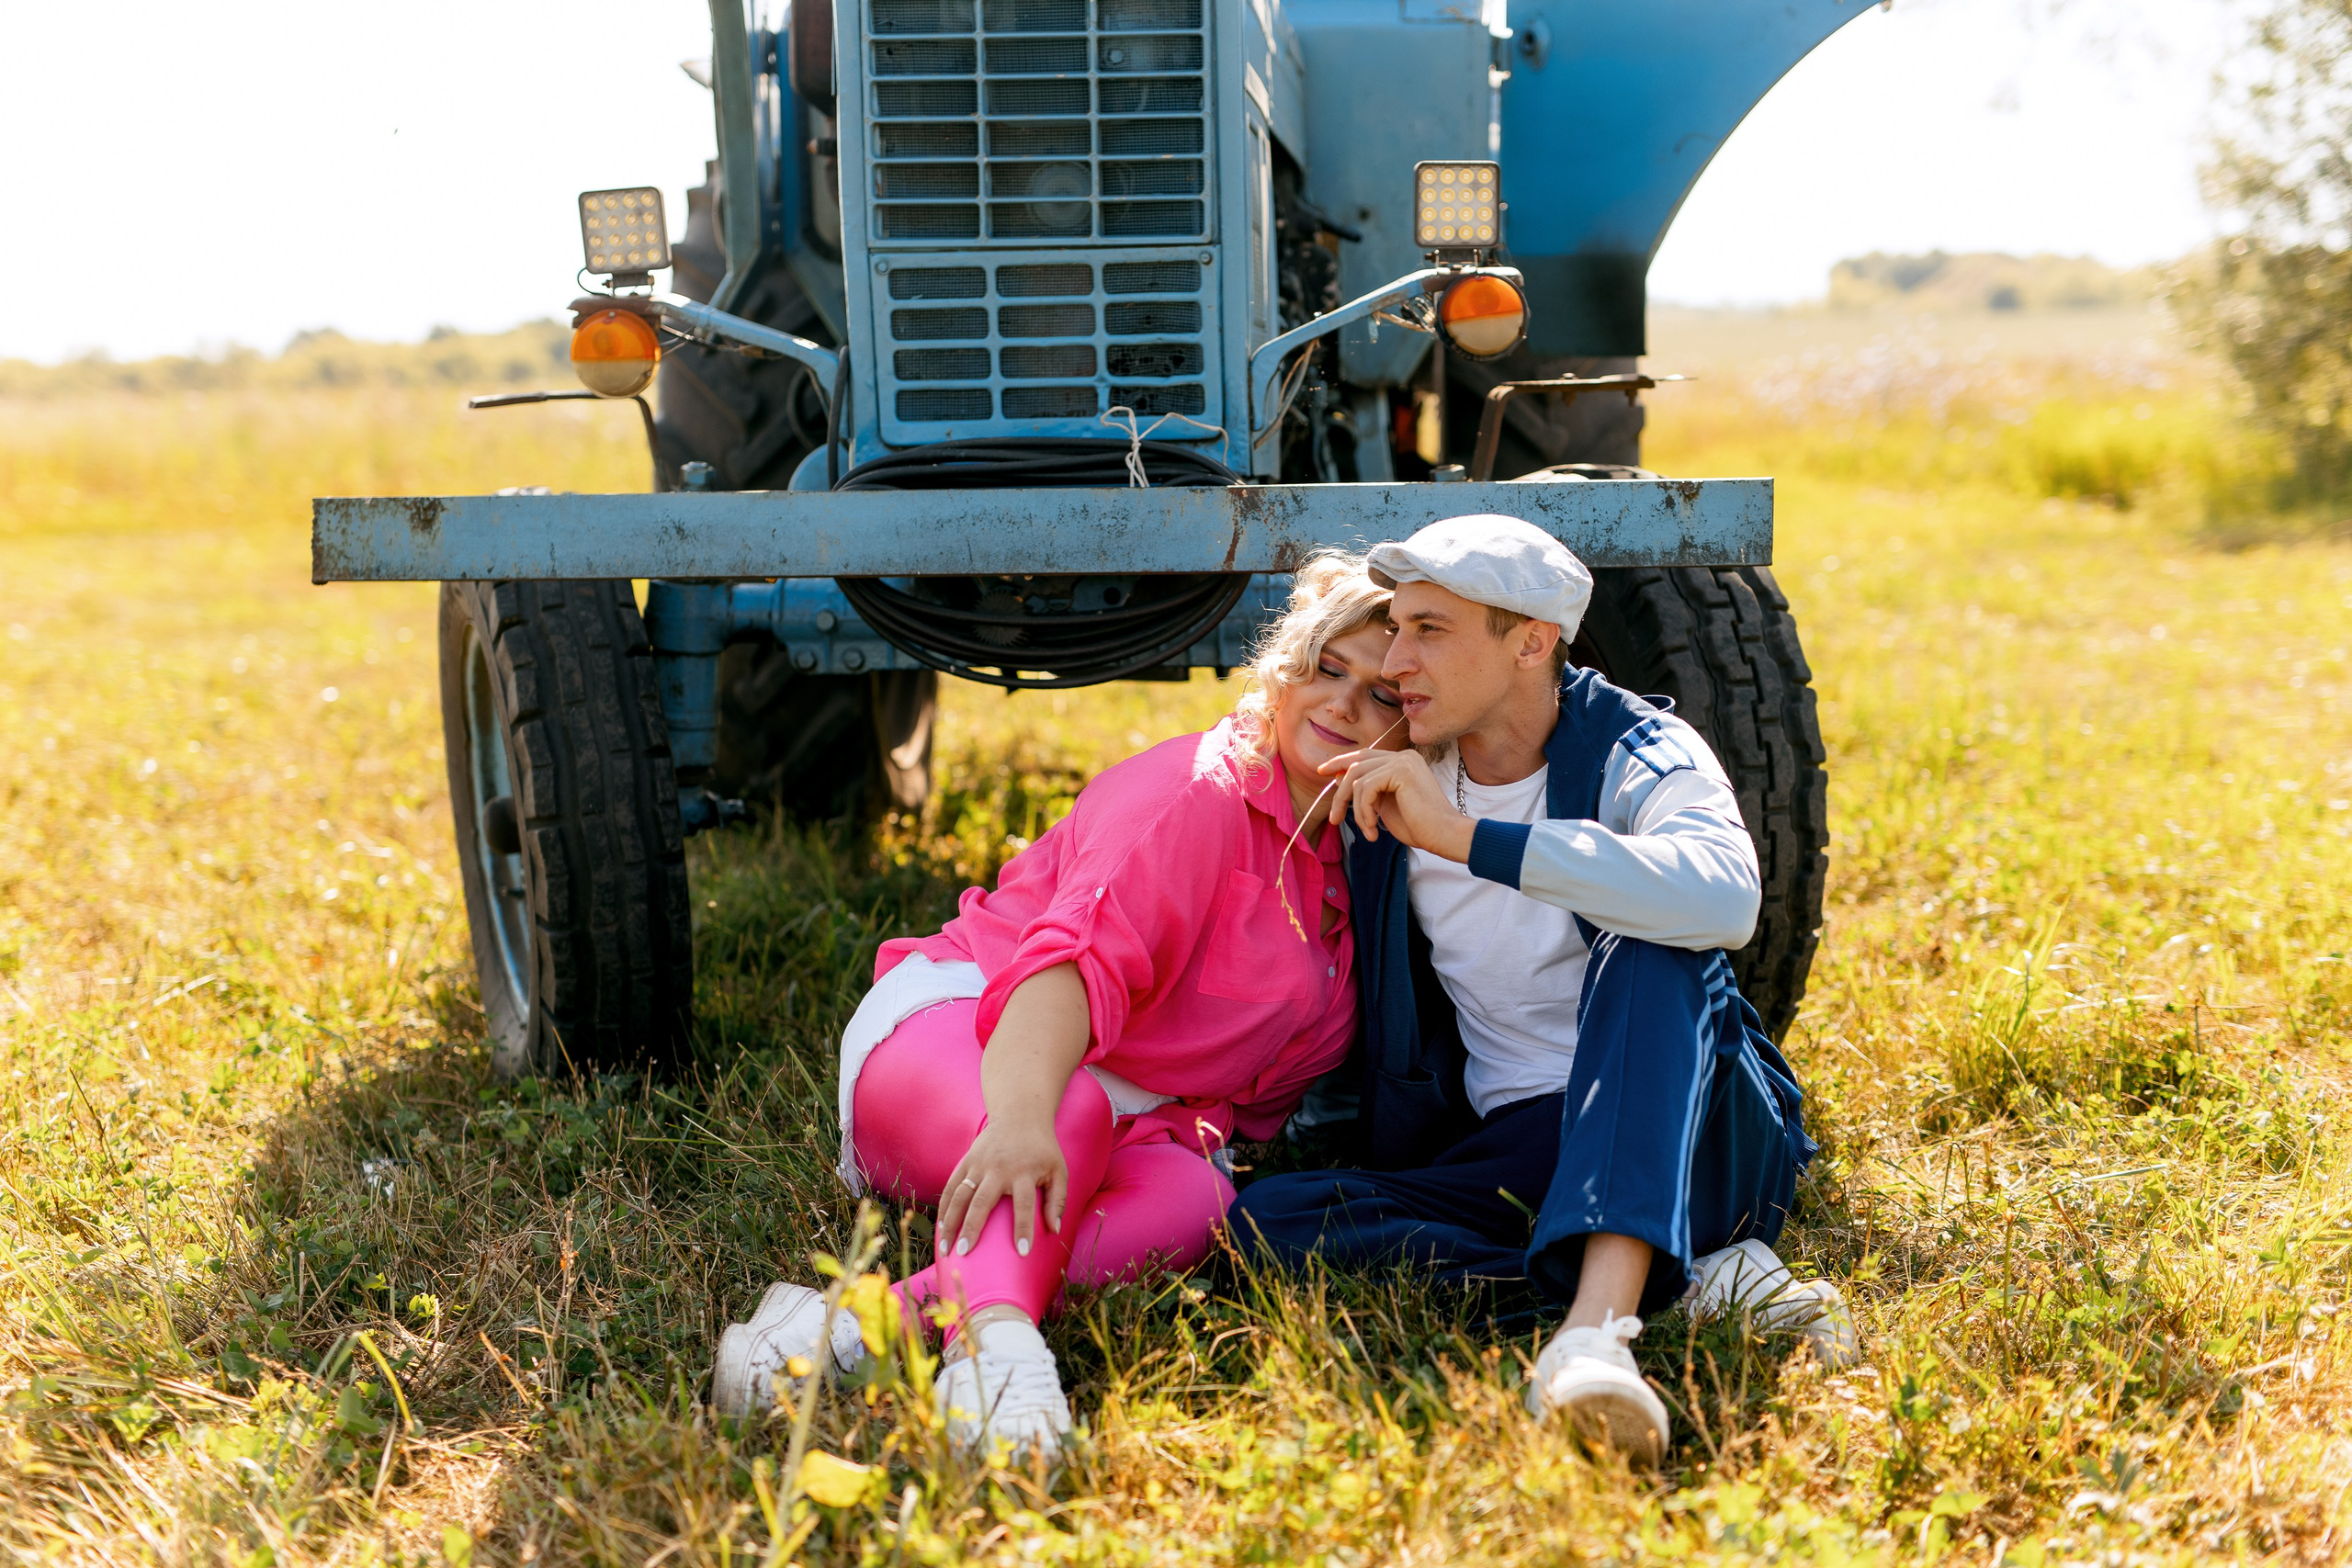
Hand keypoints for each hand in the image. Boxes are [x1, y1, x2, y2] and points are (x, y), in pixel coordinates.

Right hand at [935, 1113, 1068, 1258]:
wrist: (1020, 1116)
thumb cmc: (1042, 1149)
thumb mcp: (1058, 1170)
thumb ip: (1058, 1200)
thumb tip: (1055, 1230)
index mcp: (1024, 1172)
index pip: (1025, 1204)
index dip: (1024, 1228)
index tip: (1022, 1252)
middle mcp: (998, 1168)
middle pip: (982, 1202)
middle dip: (972, 1228)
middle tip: (965, 1253)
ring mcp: (978, 1164)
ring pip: (959, 1196)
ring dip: (950, 1222)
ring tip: (946, 1248)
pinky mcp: (966, 1161)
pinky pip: (950, 1186)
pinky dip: (943, 1207)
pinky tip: (940, 1227)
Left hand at [1319, 748, 1476, 861]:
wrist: (1444, 835)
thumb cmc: (1419, 826)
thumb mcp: (1385, 805)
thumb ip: (1367, 791)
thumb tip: (1339, 780)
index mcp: (1401, 761)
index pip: (1364, 755)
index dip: (1340, 762)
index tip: (1322, 773)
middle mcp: (1402, 756)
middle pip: (1356, 765)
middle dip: (1339, 792)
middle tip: (1333, 818)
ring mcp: (1402, 761)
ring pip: (1357, 779)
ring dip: (1356, 810)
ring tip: (1367, 830)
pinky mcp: (1401, 771)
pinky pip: (1366, 789)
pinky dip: (1364, 812)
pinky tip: (1373, 828)